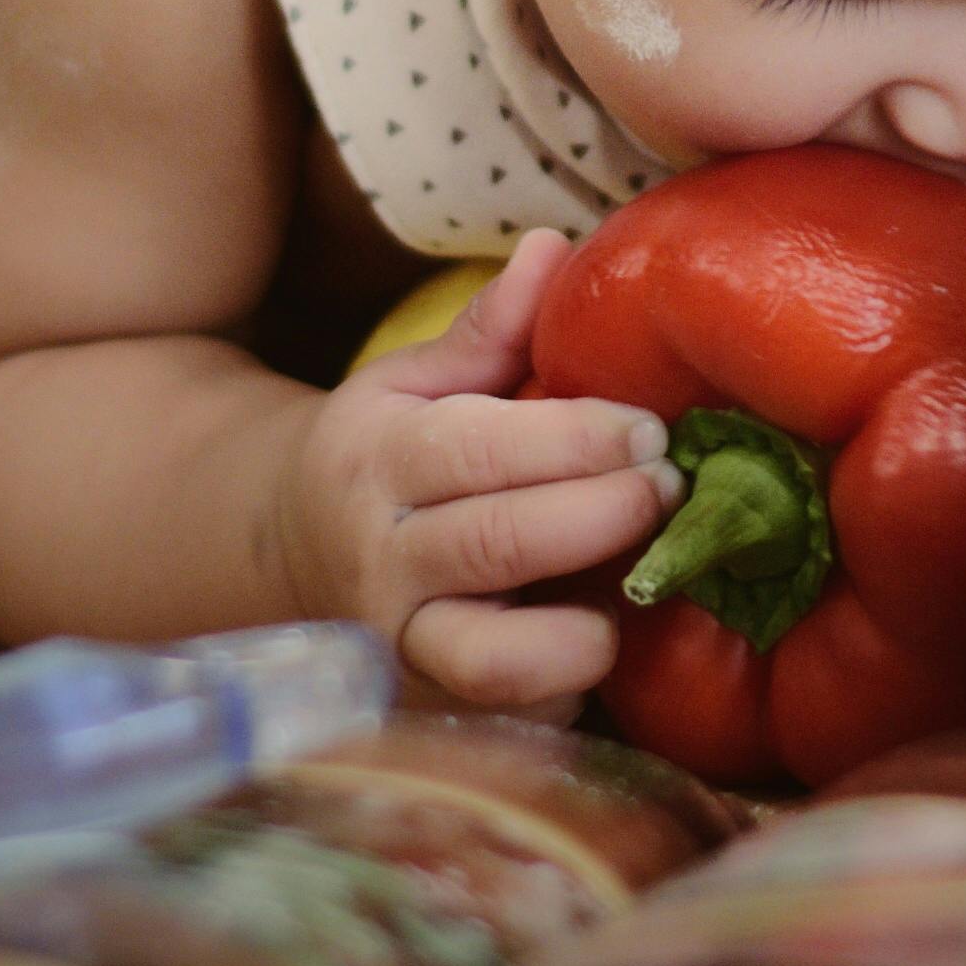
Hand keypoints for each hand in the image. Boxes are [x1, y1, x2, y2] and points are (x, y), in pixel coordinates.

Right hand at [273, 235, 681, 716]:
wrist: (293, 561)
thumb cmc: (388, 456)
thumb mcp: (416, 382)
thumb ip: (492, 328)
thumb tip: (556, 247)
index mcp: (382, 460)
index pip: (476, 450)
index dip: (572, 441)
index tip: (649, 428)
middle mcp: (383, 561)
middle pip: (494, 543)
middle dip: (597, 515)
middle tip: (672, 488)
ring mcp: (405, 647)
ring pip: (491, 658)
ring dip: (580, 628)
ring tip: (644, 586)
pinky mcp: (435, 713)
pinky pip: (511, 718)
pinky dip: (566, 692)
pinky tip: (610, 642)